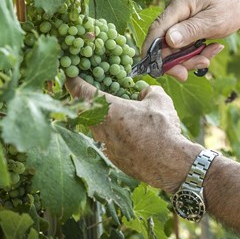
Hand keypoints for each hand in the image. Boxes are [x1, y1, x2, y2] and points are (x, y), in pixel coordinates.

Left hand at [65, 77, 200, 192]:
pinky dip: (113, 135)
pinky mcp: (112, 159)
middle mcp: (99, 128)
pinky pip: (106, 142)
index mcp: (107, 109)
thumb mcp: (159, 100)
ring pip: (96, 127)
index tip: (70, 75)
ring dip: (102, 119)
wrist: (169, 163)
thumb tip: (143, 92)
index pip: (80, 91)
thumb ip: (148, 91)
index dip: (73, 80)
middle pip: (85, 111)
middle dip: (89, 101)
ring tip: (116, 114)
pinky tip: (128, 133)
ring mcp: (104, 146)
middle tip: (96, 93)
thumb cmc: (162, 128)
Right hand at [143, 0, 239, 80]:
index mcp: (179, 3)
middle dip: (179, 60)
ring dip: (191, 58)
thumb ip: (190, 31)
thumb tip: (168, 41)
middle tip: (195, 69)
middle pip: (165, 42)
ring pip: (176, 48)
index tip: (153, 69)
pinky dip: (197, 53)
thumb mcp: (214, 21)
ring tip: (210, 57)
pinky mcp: (186, 27)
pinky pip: (185, 46)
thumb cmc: (232, 8)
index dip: (151, 50)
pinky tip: (213, 49)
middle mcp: (176, 10)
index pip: (157, 28)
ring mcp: (181, 19)